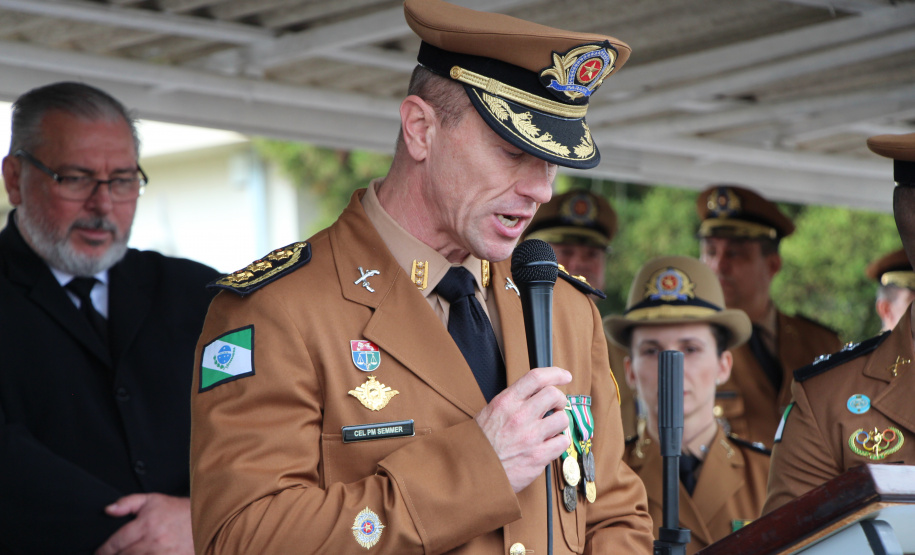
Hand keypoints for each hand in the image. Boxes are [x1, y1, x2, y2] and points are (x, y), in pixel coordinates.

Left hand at [95, 493, 192, 554]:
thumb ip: (128, 502)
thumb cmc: (178, 511)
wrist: (202, 521)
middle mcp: (153, 541)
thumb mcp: (153, 500)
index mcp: (146, 524)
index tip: (99, 553)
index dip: (104, 550)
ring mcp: (163, 553)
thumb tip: (109, 509)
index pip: (116, 542)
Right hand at [475, 366, 571, 492]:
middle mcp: (519, 416)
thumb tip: (533, 395)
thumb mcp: (489, 413)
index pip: (536, 378)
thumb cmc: (480, 444)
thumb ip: (512, 403)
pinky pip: (562, 442)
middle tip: (557, 406)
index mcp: (506, 402)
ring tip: (551, 428)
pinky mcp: (538, 456)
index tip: (564, 376)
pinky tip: (550, 444)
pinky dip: (559, 442)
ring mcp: (530, 436)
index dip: (555, 373)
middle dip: (560, 399)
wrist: (472, 472)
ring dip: (560, 422)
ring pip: (562, 418)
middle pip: (553, 395)